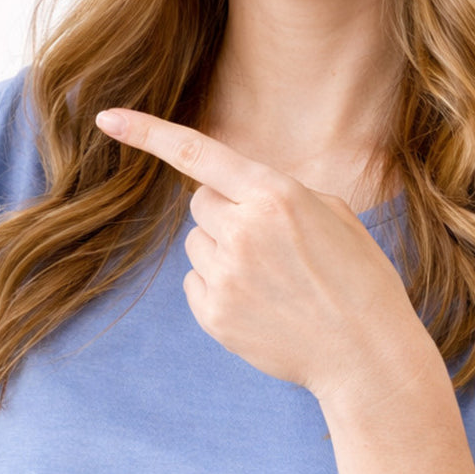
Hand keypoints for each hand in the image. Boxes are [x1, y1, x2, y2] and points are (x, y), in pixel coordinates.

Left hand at [95, 107, 426, 404]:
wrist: (368, 356)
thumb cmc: (357, 278)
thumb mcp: (331, 213)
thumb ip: (276, 192)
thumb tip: (233, 192)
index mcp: (275, 194)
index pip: (197, 153)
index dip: (147, 133)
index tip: (106, 117)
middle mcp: (243, 229)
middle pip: (201, 203)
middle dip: (226, 213)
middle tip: (271, 243)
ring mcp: (225, 275)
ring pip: (197, 243)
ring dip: (223, 251)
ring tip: (273, 279)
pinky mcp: (214, 314)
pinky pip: (195, 282)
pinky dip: (218, 288)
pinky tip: (260, 304)